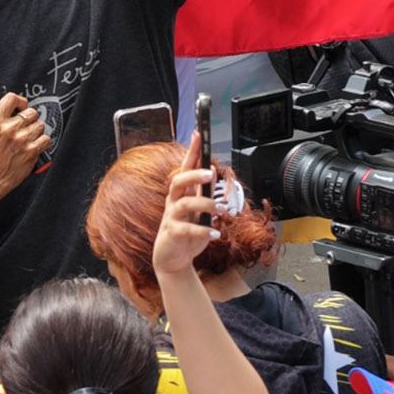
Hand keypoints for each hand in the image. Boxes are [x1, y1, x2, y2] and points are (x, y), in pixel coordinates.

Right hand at [0, 91, 50, 193]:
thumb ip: (4, 119)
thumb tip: (21, 109)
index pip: (11, 98)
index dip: (20, 101)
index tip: (23, 106)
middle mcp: (9, 129)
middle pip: (31, 112)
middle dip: (30, 120)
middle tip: (25, 129)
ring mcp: (21, 139)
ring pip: (40, 125)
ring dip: (37, 132)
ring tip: (28, 140)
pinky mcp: (32, 150)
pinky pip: (46, 139)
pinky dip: (43, 143)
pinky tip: (34, 147)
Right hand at [151, 131, 220, 275]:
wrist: (173, 258)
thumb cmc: (187, 233)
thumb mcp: (198, 211)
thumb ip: (204, 192)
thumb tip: (213, 172)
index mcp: (181, 194)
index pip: (185, 168)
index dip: (191, 152)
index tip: (199, 134)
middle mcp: (174, 203)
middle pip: (178, 182)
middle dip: (193, 175)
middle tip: (209, 174)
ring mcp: (172, 218)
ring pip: (184, 205)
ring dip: (205, 205)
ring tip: (222, 211)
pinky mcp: (172, 235)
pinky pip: (187, 230)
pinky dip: (203, 232)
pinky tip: (216, 234)